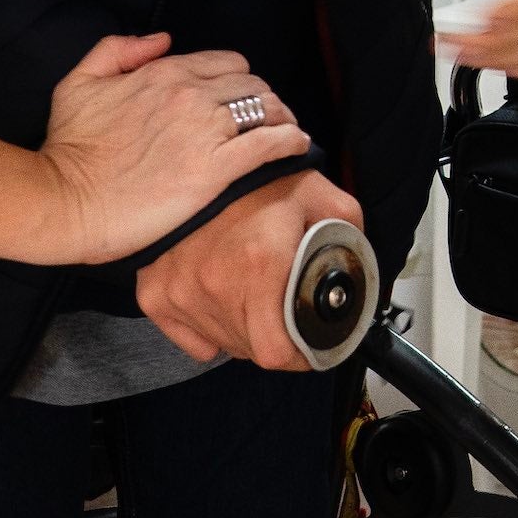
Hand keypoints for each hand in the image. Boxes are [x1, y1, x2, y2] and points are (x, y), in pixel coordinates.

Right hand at [34, 34, 310, 267]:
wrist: (63, 201)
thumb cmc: (67, 149)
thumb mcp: (79, 83)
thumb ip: (118, 51)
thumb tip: (161, 40)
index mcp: (163, 73)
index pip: (228, 63)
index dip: (240, 81)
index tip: (242, 100)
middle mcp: (191, 95)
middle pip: (254, 84)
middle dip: (265, 100)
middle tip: (268, 120)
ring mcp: (206, 131)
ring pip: (267, 109)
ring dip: (283, 119)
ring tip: (287, 134)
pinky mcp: (215, 171)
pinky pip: (270, 144)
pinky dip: (290, 142)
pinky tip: (297, 148)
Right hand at [137, 168, 366, 369]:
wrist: (201, 160)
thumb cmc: (260, 177)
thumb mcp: (321, 197)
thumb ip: (352, 236)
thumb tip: (362, 272)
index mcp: (259, 266)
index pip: (275, 352)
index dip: (298, 357)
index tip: (307, 347)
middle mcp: (214, 285)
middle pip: (251, 349)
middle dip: (275, 338)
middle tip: (283, 310)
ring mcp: (180, 291)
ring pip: (223, 343)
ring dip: (243, 331)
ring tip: (252, 294)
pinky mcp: (155, 293)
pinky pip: (190, 337)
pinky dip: (208, 328)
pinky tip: (222, 300)